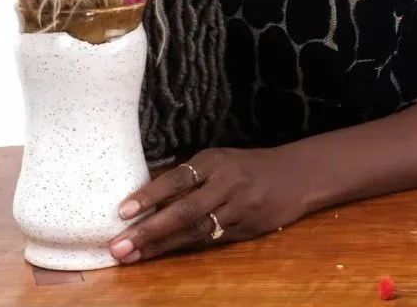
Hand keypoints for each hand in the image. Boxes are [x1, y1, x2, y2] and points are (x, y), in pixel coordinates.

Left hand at [109, 146, 308, 263]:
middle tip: (119, 246)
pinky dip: (184, 247)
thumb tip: (148, 195)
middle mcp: (225, 184)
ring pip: (194, 231)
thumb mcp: (220, 160)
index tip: (123, 211)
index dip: (149, 195)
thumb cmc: (248, 166)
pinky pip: (210, 240)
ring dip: (161, 245)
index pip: (176, 179)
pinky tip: (162, 254)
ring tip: (133, 256)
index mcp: (214, 161)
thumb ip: (190, 175)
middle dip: (149, 230)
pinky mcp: (246, 230)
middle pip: (183, 210)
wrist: (296, 175)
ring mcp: (237, 209)